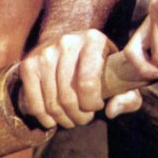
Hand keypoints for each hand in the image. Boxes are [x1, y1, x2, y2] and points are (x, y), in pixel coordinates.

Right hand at [18, 29, 140, 128]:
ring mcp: (46, 51)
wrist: (71, 46)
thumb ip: (128, 96)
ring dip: (62, 119)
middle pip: (68, 96)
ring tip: (71, 118)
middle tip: (83, 118)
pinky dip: (44, 117)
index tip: (96, 106)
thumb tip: (111, 110)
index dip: (92, 104)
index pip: (88, 82)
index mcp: (93, 38)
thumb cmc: (99, 65)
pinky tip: (53, 118)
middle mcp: (68, 41)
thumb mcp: (118, 75)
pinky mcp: (29, 64)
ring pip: (52, 102)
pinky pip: (34, 102)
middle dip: (78, 116)